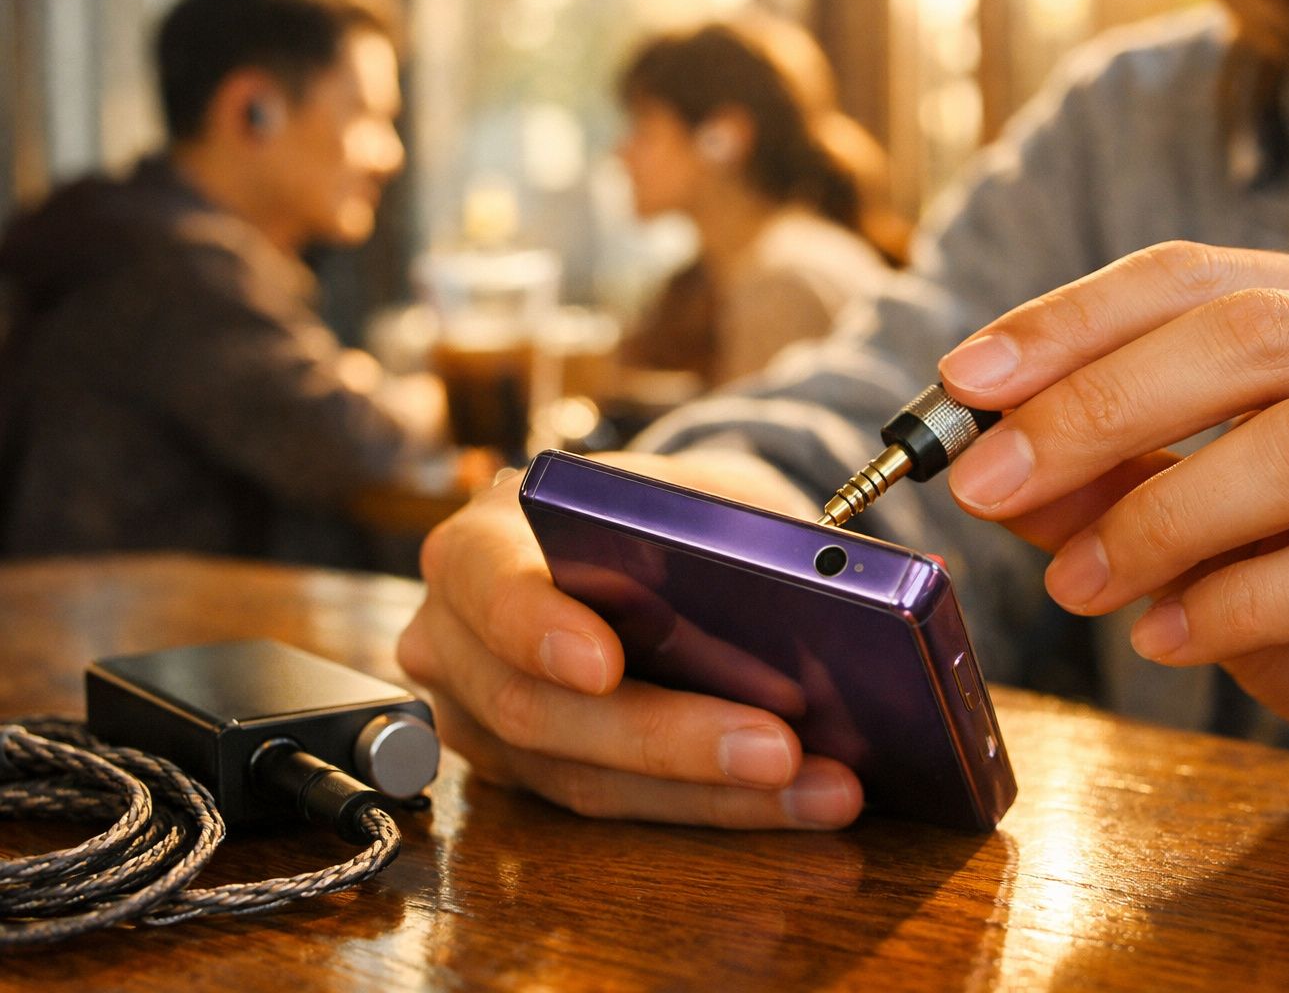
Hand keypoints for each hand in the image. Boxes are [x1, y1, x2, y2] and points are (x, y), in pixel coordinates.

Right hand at [396, 450, 862, 827]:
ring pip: (584, 778)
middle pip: (536, 709)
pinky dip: (718, 804)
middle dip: (667, 738)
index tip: (603, 662)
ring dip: (714, 790)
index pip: (484, 583)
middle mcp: (456, 639)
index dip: (535, 626)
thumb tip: (805, 578)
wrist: (651, 543)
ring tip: (821, 787)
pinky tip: (802, 799)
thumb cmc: (664, 513)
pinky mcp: (531, 778)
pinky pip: (621, 806)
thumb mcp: (690, 493)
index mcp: (478, 545)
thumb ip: (716, 529)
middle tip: (777, 748)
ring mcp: (482, 719)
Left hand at [938, 241, 1288, 821]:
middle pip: (1252, 334)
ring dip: (1158, 515)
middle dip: (1092, 406)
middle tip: (985, 481)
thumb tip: (994, 461)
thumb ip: (1125, 484)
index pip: (1206, 277)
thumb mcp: (1231, 537)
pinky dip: (1236, 604)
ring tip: (1075, 586)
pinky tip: (1166, 640)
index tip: (962, 378)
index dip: (1073, 320)